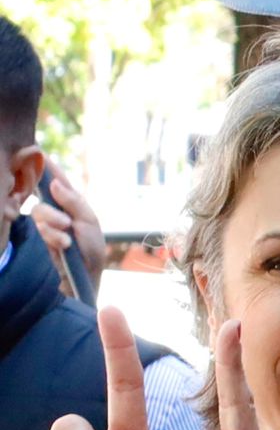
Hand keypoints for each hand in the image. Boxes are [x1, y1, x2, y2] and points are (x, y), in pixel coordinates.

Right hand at [32, 167, 107, 289]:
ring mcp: (49, 224)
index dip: (47, 168)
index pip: (57, 180)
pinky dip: (53, 237)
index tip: (38, 153)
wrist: (87, 276)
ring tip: (67, 241)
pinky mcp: (43, 239)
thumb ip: (73, 202)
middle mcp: (58, 210)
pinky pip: (40, 230)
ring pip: (38, 214)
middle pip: (42, 198)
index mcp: (72, 203)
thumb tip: (55, 184)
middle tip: (66, 223)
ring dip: (53, 226)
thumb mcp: (89, 222)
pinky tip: (64, 246)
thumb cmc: (92, 248)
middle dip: (52, 211)